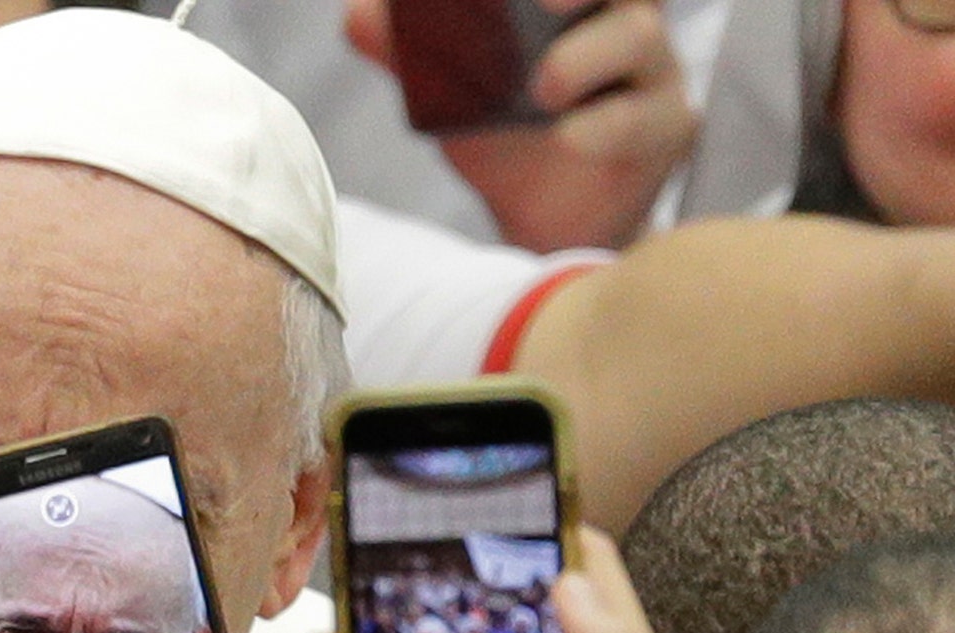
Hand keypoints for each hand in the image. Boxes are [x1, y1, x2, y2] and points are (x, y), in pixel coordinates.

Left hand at [347, 0, 696, 250]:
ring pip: (638, 41)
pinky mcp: (667, 132)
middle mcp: (622, 20)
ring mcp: (654, 74)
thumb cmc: (504, 131)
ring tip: (540, 88)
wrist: (541, 218)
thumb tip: (359, 16)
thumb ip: (406, 49)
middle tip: (542, 3)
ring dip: (583, 59)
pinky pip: (646, 120)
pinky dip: (604, 127)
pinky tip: (569, 139)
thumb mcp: (449, 89)